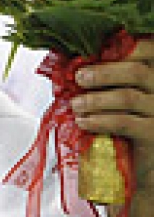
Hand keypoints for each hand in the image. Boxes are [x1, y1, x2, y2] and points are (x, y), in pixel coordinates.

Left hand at [72, 39, 153, 191]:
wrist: (136, 168)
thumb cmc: (121, 129)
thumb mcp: (112, 98)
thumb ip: (102, 79)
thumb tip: (70, 61)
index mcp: (152, 75)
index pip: (147, 49)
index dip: (121, 48)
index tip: (93, 53)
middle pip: (137, 71)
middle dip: (103, 72)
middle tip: (79, 78)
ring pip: (128, 97)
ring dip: (95, 99)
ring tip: (76, 105)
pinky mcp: (153, 134)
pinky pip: (125, 122)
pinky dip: (99, 120)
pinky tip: (84, 122)